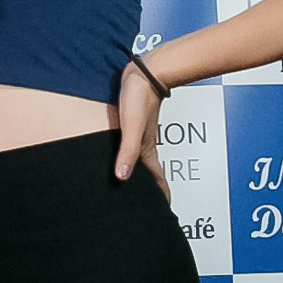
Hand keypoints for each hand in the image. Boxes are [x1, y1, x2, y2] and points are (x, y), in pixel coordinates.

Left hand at [114, 64, 170, 200]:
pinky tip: (119, 154)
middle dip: (150, 191)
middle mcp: (144, 143)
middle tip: (147, 206)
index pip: (157, 179)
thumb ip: (127, 151)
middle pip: (149, 173)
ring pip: (140, 159)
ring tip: (132, 186)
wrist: (146, 70)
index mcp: (147, 149)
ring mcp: (140, 133)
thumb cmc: (140, 96)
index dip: (161, 196)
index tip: (163, 212)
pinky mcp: (132, 122)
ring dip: (139, 174)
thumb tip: (122, 177)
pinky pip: (131, 145)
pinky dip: (128, 155)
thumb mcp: (131, 127)